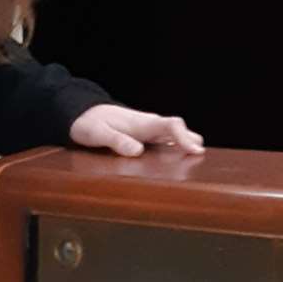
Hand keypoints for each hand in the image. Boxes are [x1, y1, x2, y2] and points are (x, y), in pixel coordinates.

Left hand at [69, 105, 203, 157]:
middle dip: (191, 144)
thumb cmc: (90, 123)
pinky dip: (176, 151)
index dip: (185, 138)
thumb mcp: (98, 133)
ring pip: (176, 137)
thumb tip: (137, 151)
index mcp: (142, 123)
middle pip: (180, 131)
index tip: (196, 151)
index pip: (171, 125)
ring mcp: (150, 130)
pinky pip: (167, 142)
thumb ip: (117, 141)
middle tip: (198, 164)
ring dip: (185, 148)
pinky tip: (178, 166)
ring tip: (192, 168)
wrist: (84, 113)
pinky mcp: (147, 137)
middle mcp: (150, 125)